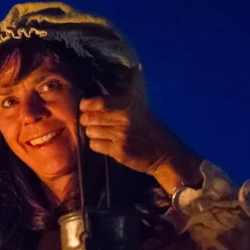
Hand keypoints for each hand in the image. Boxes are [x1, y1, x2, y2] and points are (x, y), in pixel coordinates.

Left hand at [79, 95, 200, 192]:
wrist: (166, 154)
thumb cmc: (150, 129)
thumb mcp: (140, 109)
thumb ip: (121, 101)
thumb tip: (98, 95)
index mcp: (130, 105)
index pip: (100, 103)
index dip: (87, 104)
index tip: (84, 106)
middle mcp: (125, 119)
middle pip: (89, 118)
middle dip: (86, 120)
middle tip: (90, 121)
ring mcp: (121, 136)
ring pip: (90, 132)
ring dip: (92, 133)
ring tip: (102, 133)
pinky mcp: (119, 152)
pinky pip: (95, 145)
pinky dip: (97, 145)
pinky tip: (106, 144)